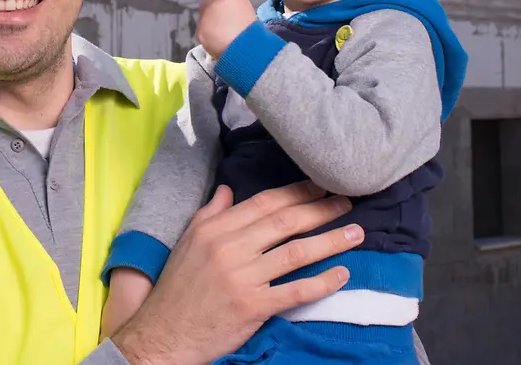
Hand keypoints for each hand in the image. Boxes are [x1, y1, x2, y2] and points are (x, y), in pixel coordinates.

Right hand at [110, 182, 362, 364]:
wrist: (164, 334)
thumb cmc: (177, 289)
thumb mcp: (186, 243)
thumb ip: (210, 214)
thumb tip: (229, 190)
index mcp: (215, 229)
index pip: (264, 203)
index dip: (297, 193)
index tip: (321, 187)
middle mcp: (230, 248)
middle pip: (286, 222)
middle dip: (321, 210)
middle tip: (347, 202)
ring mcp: (243, 277)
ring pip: (297, 252)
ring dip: (331, 241)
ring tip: (356, 233)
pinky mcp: (253, 306)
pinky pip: (296, 291)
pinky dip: (322, 282)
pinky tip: (341, 274)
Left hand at [191, 0, 256, 58]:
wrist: (247, 49)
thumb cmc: (251, 31)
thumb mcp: (244, 11)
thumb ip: (228, 7)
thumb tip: (216, 17)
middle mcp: (216, 1)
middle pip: (209, 6)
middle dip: (215, 15)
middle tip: (230, 26)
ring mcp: (207, 15)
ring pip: (206, 20)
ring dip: (213, 27)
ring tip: (229, 35)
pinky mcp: (201, 29)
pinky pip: (203, 32)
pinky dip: (209, 37)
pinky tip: (222, 42)